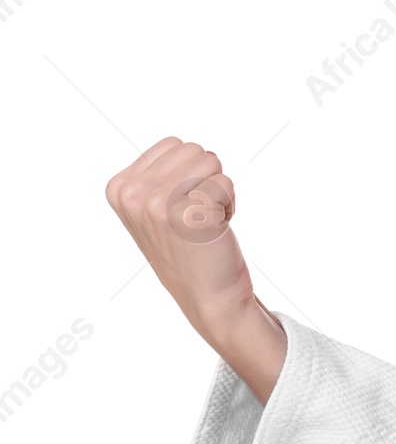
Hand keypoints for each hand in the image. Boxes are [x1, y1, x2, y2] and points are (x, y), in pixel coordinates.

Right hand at [105, 137, 285, 401]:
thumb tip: (178, 144)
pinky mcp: (189, 214)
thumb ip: (155, 176)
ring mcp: (158, 203)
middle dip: (206, 180)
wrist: (209, 299)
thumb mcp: (153, 211)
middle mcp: (132, 194)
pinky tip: (216, 230)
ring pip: (211, 163)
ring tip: (206, 223)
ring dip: (219, 191)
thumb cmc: (190, 252)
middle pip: (194, 150)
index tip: (181, 208)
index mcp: (118, 188)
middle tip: (197, 217)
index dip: (189, 173)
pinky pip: (225, 182)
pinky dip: (229, 204)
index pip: (174, 145)